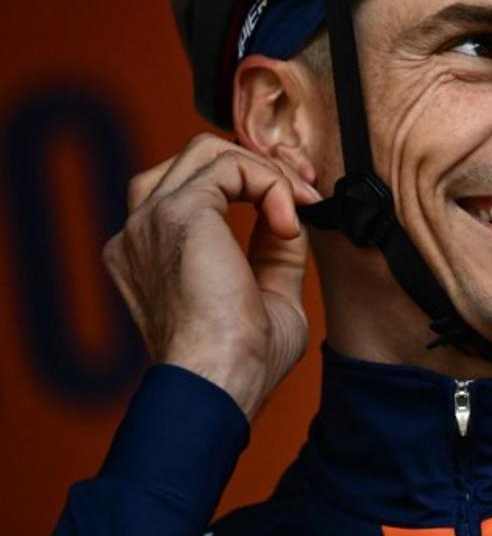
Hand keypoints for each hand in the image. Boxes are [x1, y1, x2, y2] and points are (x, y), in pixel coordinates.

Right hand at [103, 133, 323, 419]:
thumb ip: (271, 249)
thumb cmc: (242, 360)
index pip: (195, 186)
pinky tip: (288, 223)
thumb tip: (291, 214)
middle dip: (262, 163)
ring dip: (268, 170)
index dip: (253, 181)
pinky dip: (271, 184)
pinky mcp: (178, 213)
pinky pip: (231, 166)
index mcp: (151, 253)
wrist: (220, 383)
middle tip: (306, 189)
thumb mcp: (267, 292)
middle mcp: (141, 232)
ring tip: (302, 204)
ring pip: (211, 152)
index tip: (297, 202)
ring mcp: (151, 220)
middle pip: (198, 158)